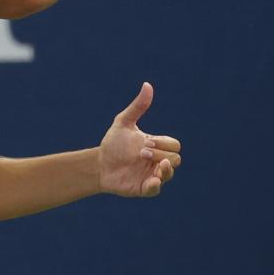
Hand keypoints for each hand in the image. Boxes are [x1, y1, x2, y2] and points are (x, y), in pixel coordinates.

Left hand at [98, 82, 181, 197]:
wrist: (98, 163)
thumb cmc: (112, 143)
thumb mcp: (123, 123)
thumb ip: (137, 107)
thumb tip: (147, 85)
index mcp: (156, 145)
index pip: (174, 145)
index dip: (164, 143)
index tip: (146, 141)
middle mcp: (157, 160)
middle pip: (175, 159)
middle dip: (161, 154)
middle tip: (142, 152)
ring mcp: (151, 174)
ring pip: (169, 174)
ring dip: (164, 169)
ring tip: (151, 163)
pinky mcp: (143, 187)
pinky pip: (156, 189)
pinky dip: (156, 185)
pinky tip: (150, 180)